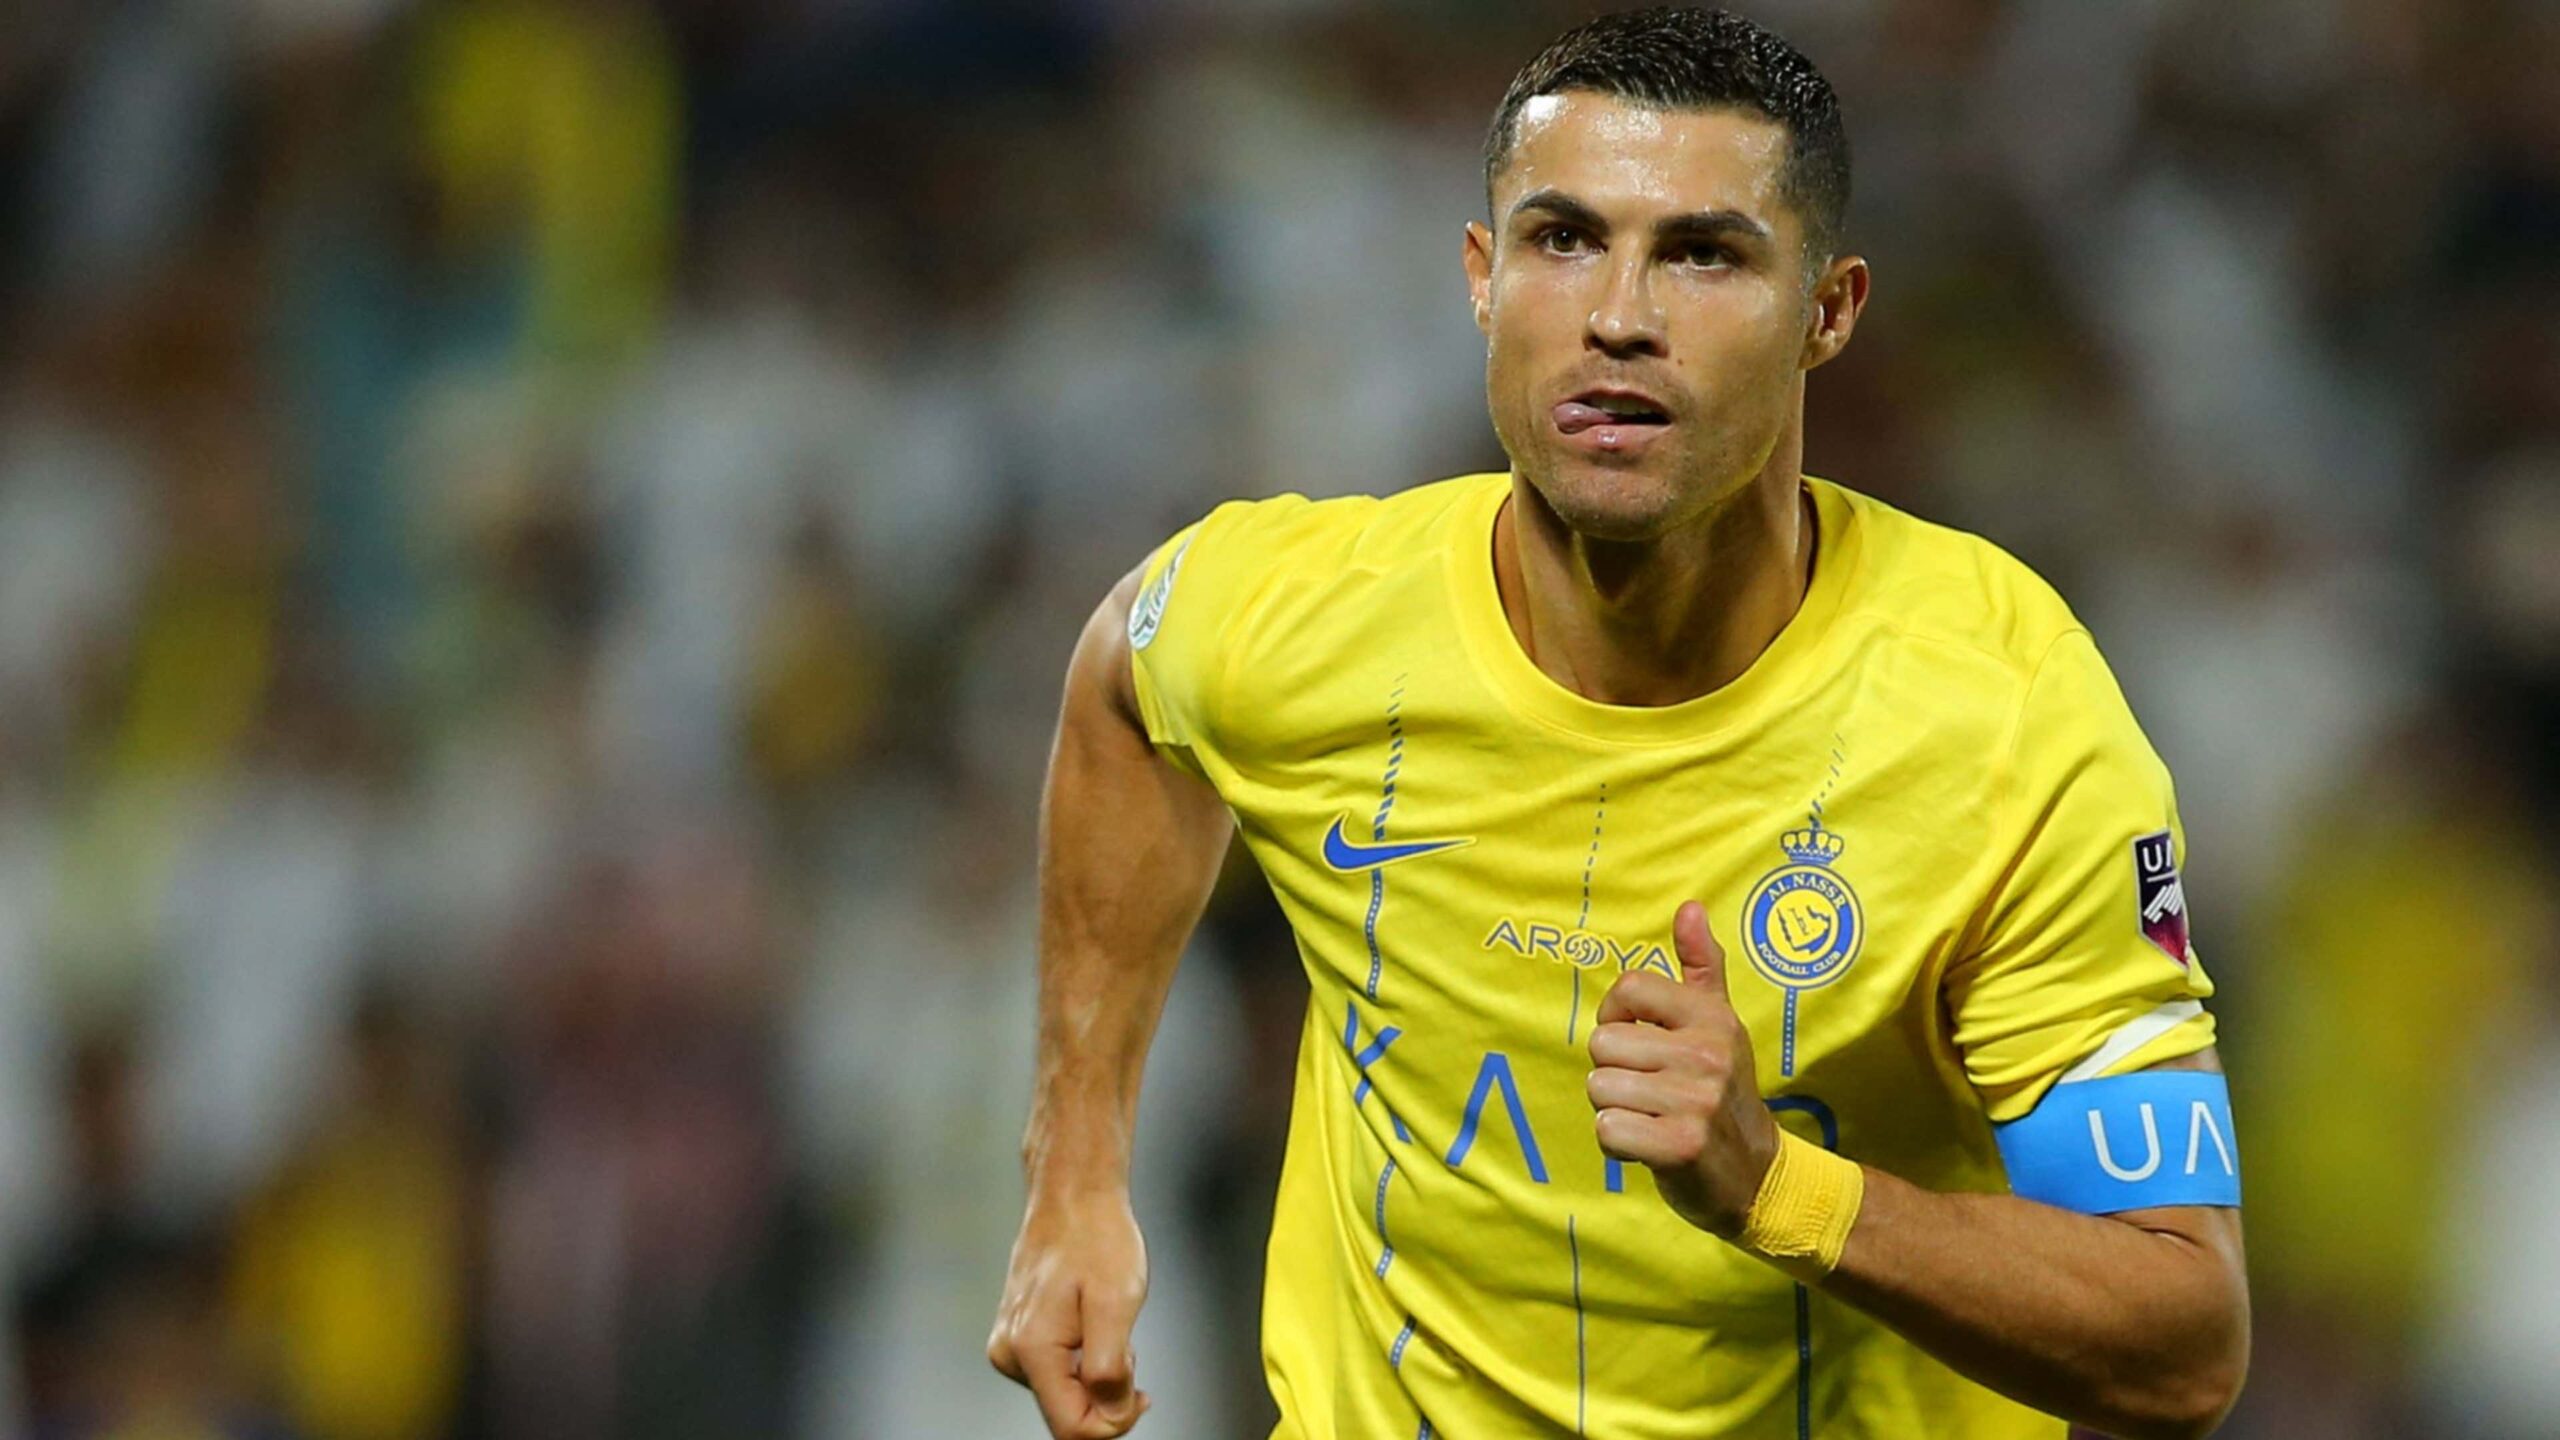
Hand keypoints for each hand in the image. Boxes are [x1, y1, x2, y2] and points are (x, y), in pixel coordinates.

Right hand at [988, 1189, 1151, 1436]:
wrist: (1073, 1196)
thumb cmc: (1096, 1238)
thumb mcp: (1117, 1302)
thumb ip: (1110, 1368)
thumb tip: (1110, 1414)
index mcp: (1031, 1350)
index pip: (1072, 1429)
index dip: (1115, 1423)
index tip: (1141, 1392)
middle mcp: (1011, 1354)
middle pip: (1069, 1414)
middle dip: (1108, 1392)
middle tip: (1126, 1344)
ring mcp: (1010, 1345)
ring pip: (1066, 1393)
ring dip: (1098, 1372)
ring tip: (1108, 1323)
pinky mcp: (1018, 1337)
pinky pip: (1058, 1371)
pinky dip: (1085, 1358)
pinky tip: (1092, 1321)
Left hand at [1587, 900, 1782, 1236]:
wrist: (1757, 1174)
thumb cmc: (1723, 1091)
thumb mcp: (1720, 1023)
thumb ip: (1702, 965)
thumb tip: (1690, 907)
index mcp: (1712, 1018)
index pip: (1629, 988)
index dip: (1616, 1016)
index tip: (1636, 1039)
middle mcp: (1707, 1055)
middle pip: (1603, 1044)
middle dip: (1613, 1071)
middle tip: (1650, 1091)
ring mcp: (1696, 1102)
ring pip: (1599, 1087)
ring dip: (1614, 1108)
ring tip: (1651, 1117)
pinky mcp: (1679, 1147)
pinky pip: (1607, 1129)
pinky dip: (1617, 1143)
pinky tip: (1648, 1145)